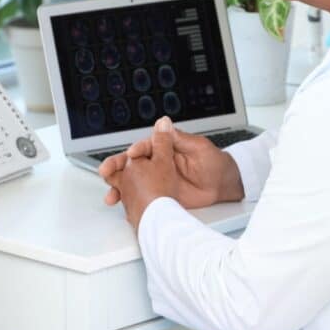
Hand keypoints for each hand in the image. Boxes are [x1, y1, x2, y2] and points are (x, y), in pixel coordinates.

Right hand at [99, 117, 243, 211]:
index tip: (130, 155)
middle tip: (106, 172)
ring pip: (132, 182)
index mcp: (164, 149)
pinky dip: (131, 202)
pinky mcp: (161, 195)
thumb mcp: (199, 147)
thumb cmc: (214, 162)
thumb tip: (164, 124)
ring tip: (111, 195)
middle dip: (117, 167)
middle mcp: (157, 163)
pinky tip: (123, 206)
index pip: (145, 148)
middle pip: (132, 164)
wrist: (223, 184)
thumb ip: (179, 138)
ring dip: (119, 187)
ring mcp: (157, 180)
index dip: (136, 151)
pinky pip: (142, 197)